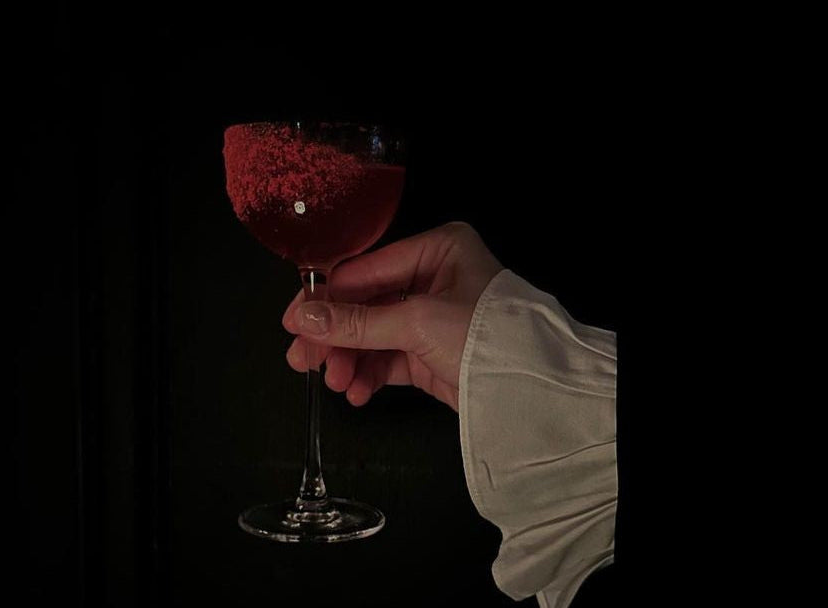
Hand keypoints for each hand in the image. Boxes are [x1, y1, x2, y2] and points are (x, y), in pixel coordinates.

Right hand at [282, 222, 502, 411]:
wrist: (534, 392)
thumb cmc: (484, 336)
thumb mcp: (417, 322)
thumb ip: (356, 322)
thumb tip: (301, 320)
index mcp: (437, 249)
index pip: (366, 269)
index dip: (327, 297)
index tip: (294, 321)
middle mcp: (434, 277)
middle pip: (366, 305)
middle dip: (336, 336)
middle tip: (303, 359)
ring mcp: (432, 318)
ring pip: (373, 336)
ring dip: (349, 360)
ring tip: (333, 383)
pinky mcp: (432, 355)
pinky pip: (389, 360)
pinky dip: (369, 375)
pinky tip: (356, 392)